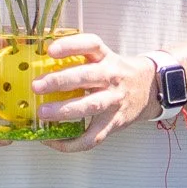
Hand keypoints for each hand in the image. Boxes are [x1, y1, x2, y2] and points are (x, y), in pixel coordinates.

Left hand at [32, 34, 159, 150]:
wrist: (149, 89)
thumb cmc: (116, 72)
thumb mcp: (104, 57)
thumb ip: (79, 56)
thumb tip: (38, 58)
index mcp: (106, 57)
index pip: (91, 45)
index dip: (70, 46)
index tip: (50, 50)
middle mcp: (111, 77)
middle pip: (87, 77)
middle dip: (60, 81)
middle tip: (37, 86)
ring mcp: (114, 101)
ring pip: (90, 106)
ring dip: (65, 110)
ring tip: (43, 112)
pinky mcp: (114, 123)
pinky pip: (93, 137)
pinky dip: (71, 143)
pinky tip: (53, 141)